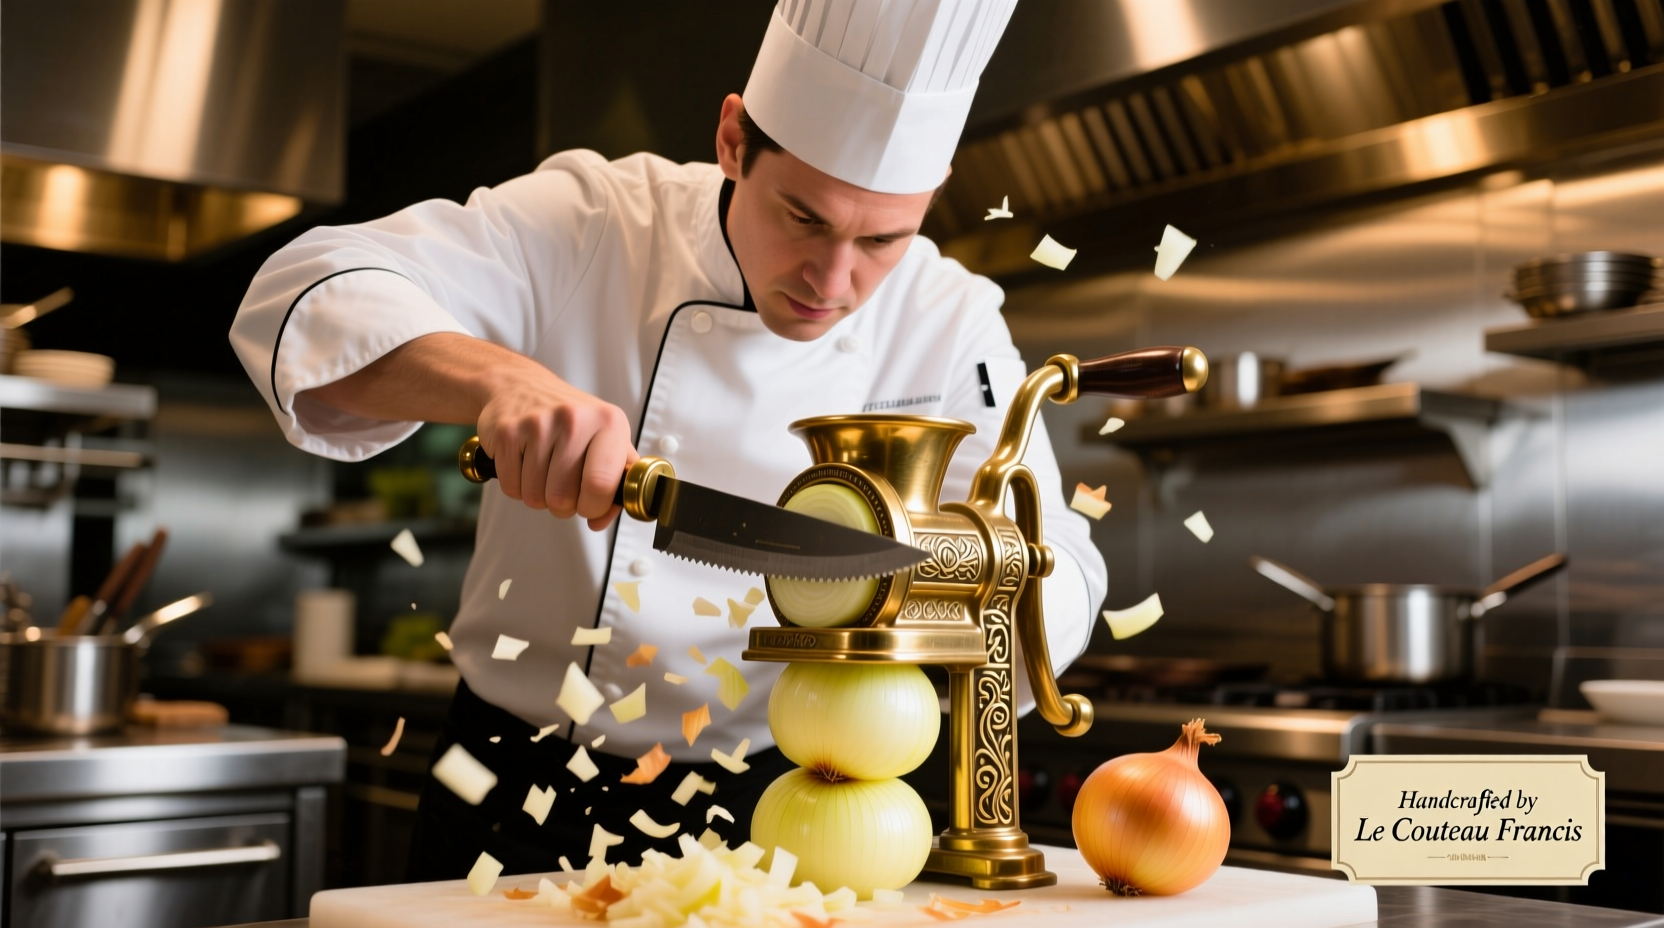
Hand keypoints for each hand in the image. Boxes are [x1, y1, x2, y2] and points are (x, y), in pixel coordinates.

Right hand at [477, 364, 636, 530]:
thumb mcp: (606, 438)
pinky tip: (523, 463)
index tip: (589, 504)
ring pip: (535, 497)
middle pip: (564, 498)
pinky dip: (516, 486)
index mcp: (609, 423)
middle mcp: (574, 420)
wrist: (520, 385)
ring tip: (542, 471)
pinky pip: (511, 487)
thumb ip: (617, 480)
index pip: (602, 485)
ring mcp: (538, 425)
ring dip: (538, 495)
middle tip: (562, 486)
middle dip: (562, 505)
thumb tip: (601, 519)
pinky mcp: (507, 432)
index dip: (594, 507)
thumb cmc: (569, 418)